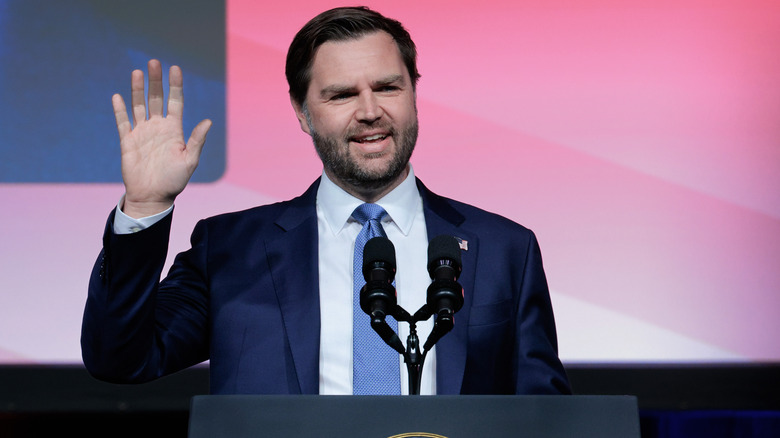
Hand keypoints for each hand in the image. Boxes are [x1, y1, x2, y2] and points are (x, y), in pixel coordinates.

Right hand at [112, 59, 211, 217]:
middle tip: (154, 62)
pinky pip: (123, 122)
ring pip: (139, 105)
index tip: (175, 68)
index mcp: (174, 130)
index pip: (175, 102)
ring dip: (137, 89)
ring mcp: (142, 132)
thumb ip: (196, 140)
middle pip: (156, 98)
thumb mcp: (189, 160)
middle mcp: (158, 127)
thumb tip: (208, 121)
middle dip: (156, 81)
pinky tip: (118, 96)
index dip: (175, 85)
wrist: (153, 197)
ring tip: (137, 72)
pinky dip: (120, 110)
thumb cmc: (174, 181)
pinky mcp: (128, 141)